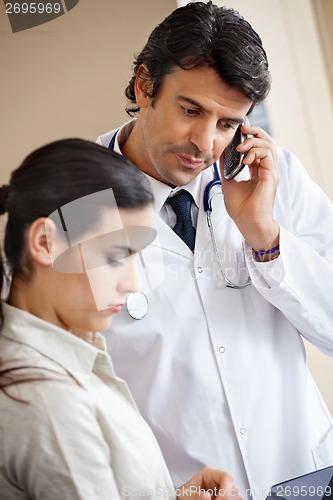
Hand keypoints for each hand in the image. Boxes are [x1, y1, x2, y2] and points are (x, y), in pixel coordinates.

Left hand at [176, 467, 241, 498]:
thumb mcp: (186, 494)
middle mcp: (219, 480)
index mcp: (210, 473)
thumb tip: (208, 496)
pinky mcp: (225, 497)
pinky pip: (234, 499)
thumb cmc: (185, 495)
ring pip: (236, 495)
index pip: (227, 477)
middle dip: (227, 498)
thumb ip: (196, 495)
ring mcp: (224, 489)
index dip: (226, 490)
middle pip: (234, 487)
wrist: (185, 499)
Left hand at [221, 123, 279, 252]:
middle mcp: (267, 170)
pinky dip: (256, 152)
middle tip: (242, 128)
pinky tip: (245, 157)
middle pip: (267, 141)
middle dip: (254, 131)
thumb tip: (220, 155)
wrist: (247, 223)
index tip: (238, 132)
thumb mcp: (229, 183)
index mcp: (258, 171)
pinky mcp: (271, 176)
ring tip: (241, 146)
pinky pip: (267, 155)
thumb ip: (226, 168)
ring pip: (269, 145)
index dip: (250, 136)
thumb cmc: (241, 209)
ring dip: (254, 141)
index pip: (258, 147)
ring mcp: (271, 172)